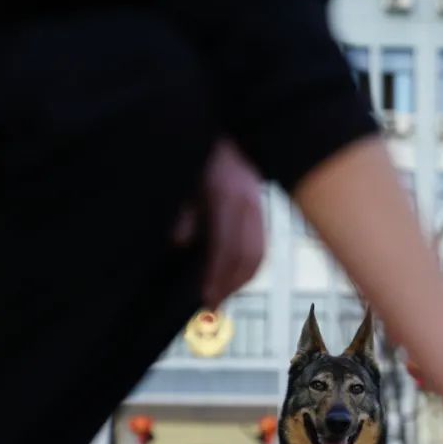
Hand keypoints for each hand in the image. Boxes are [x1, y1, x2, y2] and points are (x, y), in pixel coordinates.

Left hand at [174, 139, 265, 309]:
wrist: (236, 137)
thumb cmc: (206, 159)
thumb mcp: (188, 181)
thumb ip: (185, 213)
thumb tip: (180, 244)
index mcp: (228, 199)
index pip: (226, 248)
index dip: (217, 276)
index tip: (206, 297)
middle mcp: (248, 208)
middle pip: (247, 257)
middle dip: (231, 286)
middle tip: (214, 305)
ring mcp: (258, 211)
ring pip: (257, 255)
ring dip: (241, 280)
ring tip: (224, 296)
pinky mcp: (262, 214)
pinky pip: (260, 247)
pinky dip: (249, 268)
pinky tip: (235, 278)